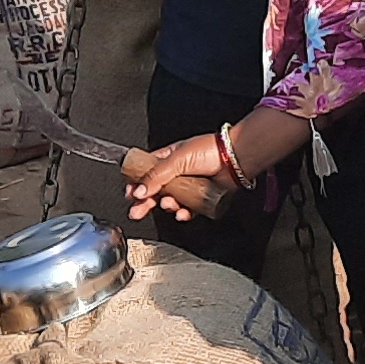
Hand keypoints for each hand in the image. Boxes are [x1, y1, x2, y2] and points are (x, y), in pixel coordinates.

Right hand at [122, 135, 236, 221]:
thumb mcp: (176, 159)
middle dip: (144, 202)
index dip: (136, 183)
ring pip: (171, 202)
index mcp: (169, 158)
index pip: (146, 172)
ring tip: (169, 204)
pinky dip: (183, 213)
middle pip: (155, 190)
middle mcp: (178, 173)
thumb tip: (138, 190)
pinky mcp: (201, 198)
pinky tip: (182, 213)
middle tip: (136, 211)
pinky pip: (188, 210)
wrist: (235, 159)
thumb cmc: (210, 150)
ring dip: (166, 206)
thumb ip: (156, 176)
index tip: (129, 193)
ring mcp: (189, 186)